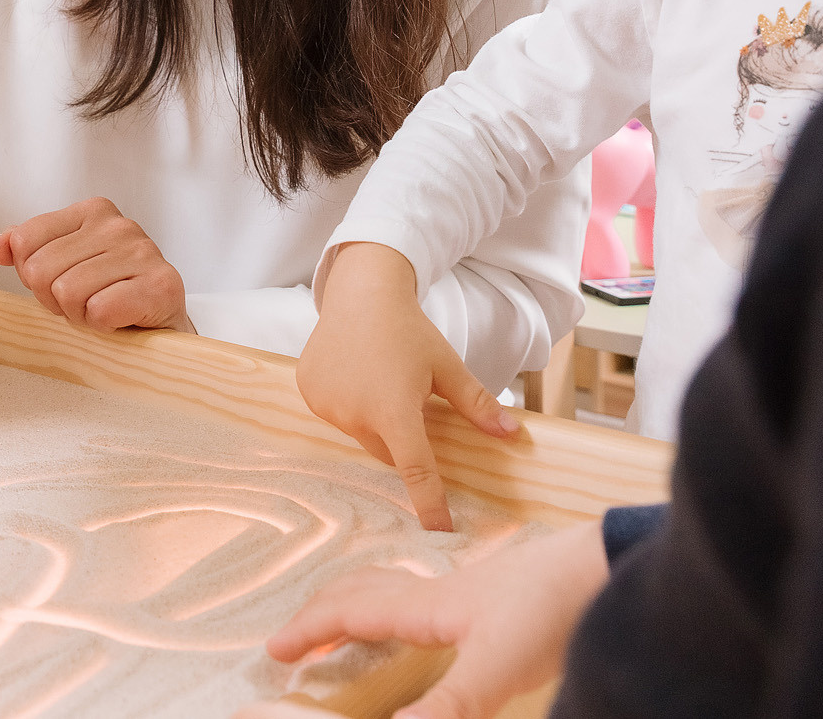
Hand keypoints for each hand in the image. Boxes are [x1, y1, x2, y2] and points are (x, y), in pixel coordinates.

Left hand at [0, 197, 192, 332]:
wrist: (161, 326)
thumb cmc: (111, 294)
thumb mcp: (63, 266)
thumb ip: (28, 250)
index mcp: (92, 211)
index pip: (24, 240)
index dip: (33, 275)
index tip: (61, 283)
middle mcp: (119, 225)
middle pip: (42, 270)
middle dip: (56, 300)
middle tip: (85, 304)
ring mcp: (144, 252)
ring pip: (68, 292)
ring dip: (81, 315)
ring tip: (104, 311)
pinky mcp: (162, 285)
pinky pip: (100, 310)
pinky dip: (103, 325)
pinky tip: (121, 319)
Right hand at [240, 520, 607, 718]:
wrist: (605, 564)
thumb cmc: (556, 607)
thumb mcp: (499, 667)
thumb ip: (449, 704)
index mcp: (426, 606)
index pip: (350, 614)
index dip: (310, 631)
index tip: (274, 648)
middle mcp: (437, 590)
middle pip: (361, 592)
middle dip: (321, 613)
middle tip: (296, 638)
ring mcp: (466, 587)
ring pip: (391, 587)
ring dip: (354, 601)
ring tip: (342, 620)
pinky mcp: (492, 592)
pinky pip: (423, 591)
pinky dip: (396, 601)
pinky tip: (422, 617)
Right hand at [299, 243, 518, 531]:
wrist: (360, 291)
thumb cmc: (408, 329)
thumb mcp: (447, 366)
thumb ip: (477, 404)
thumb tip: (513, 435)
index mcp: (394, 410)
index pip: (416, 470)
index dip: (429, 503)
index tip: (440, 531)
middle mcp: (355, 413)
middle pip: (387, 450)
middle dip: (401, 436)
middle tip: (409, 398)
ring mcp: (326, 404)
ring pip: (360, 433)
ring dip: (374, 420)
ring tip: (378, 376)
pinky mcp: (308, 392)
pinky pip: (336, 415)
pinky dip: (348, 404)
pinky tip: (354, 371)